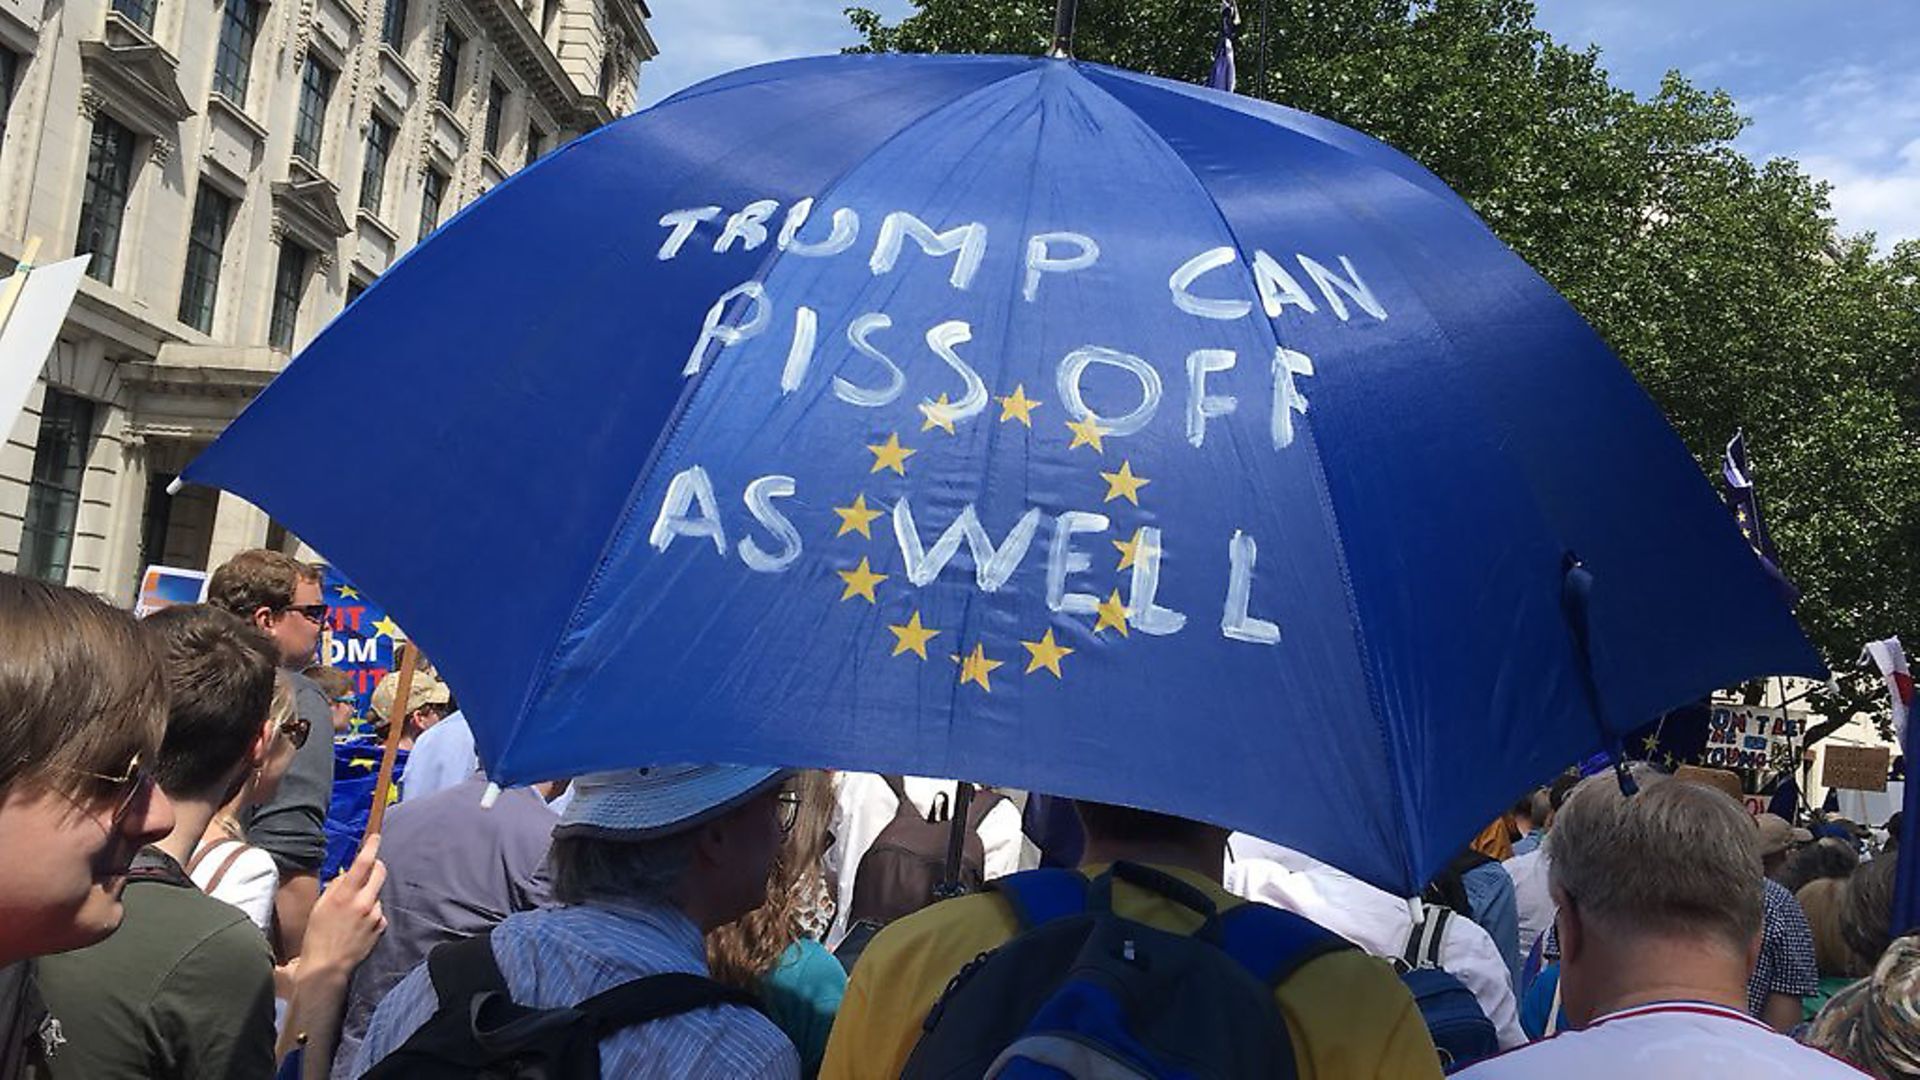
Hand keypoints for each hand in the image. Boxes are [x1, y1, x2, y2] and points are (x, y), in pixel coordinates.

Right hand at [299, 836, 387, 983]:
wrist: (327, 966)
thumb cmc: (317, 935)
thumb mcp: (321, 906)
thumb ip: (337, 887)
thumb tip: (349, 874)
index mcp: (345, 895)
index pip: (363, 863)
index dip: (371, 847)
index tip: (376, 837)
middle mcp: (364, 902)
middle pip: (380, 872)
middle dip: (376, 866)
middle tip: (368, 869)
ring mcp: (375, 915)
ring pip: (376, 894)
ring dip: (369, 897)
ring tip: (352, 914)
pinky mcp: (381, 926)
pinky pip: (378, 912)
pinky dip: (371, 914)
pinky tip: (358, 926)